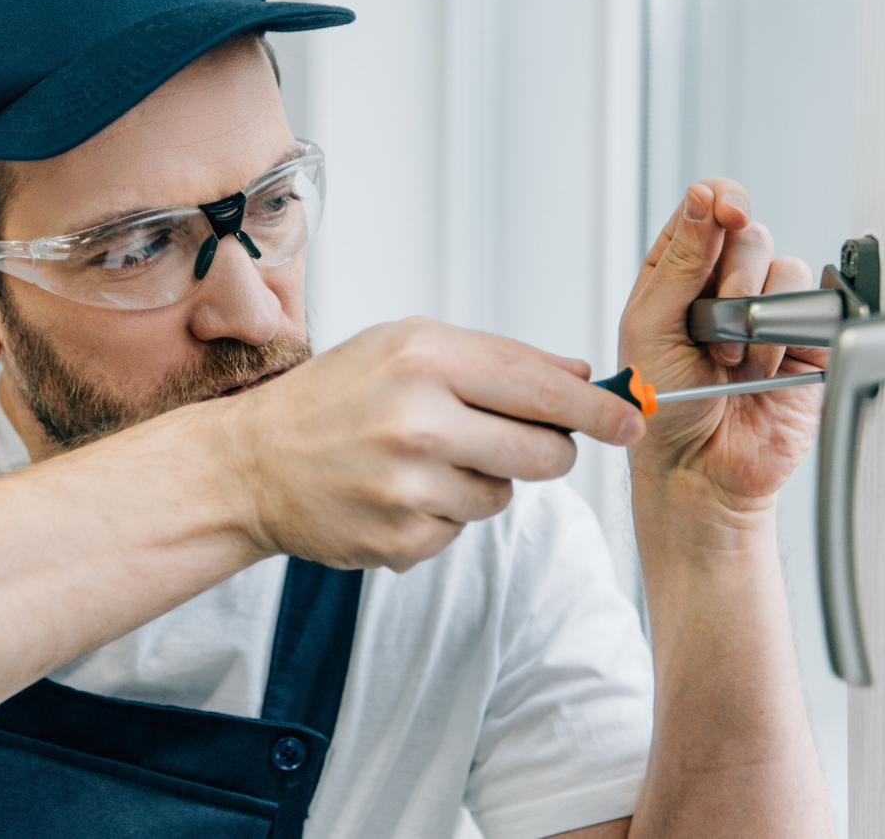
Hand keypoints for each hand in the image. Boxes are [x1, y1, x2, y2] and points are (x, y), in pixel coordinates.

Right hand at [215, 317, 645, 570]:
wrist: (252, 463)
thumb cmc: (332, 397)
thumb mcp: (406, 347)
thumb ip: (498, 358)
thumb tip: (582, 375)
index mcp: (423, 358)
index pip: (542, 388)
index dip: (599, 409)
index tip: (632, 420)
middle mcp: (417, 421)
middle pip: (544, 453)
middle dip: (548, 451)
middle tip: (519, 442)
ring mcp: (407, 487)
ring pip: (504, 498)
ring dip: (483, 483)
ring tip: (426, 461)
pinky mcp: (399, 539)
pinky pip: (461, 532)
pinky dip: (442, 516)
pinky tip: (397, 493)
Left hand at [619, 180, 827, 540]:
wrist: (698, 469)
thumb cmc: (661, 407)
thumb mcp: (650, 325)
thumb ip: (680, 261)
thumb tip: (703, 197)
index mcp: (676, 272)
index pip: (704, 209)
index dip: (718, 201)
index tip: (723, 210)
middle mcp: (723, 285)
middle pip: (748, 232)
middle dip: (732, 277)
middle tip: (711, 327)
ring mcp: (765, 311)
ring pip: (784, 266)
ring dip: (754, 315)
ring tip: (730, 360)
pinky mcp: (805, 339)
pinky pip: (813, 306)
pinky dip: (784, 335)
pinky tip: (761, 368)